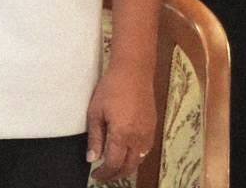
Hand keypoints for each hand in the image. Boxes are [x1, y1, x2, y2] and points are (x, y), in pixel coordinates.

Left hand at [85, 63, 156, 182]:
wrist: (134, 70)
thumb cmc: (111, 88)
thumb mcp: (96, 112)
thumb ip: (95, 138)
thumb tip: (92, 159)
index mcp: (122, 135)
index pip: (113, 164)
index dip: (104, 174)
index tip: (95, 175)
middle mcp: (138, 138)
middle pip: (129, 166)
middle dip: (116, 174)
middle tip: (105, 175)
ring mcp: (148, 133)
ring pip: (139, 160)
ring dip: (127, 166)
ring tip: (115, 165)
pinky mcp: (153, 126)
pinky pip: (145, 149)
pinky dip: (136, 156)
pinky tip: (127, 152)